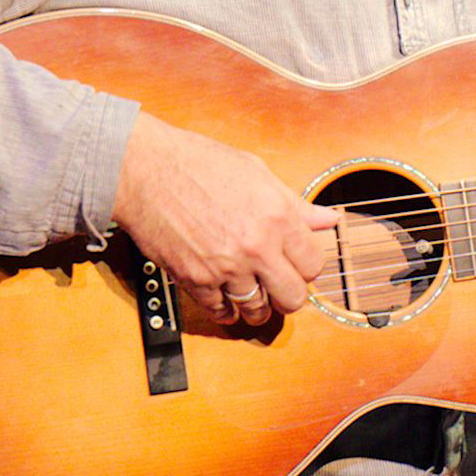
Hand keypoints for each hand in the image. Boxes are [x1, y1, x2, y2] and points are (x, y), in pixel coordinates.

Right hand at [111, 109, 338, 325]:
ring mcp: (224, 267)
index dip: (309, 265)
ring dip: (259, 306)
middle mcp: (255, 246)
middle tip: (282, 285)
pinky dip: (227, 310)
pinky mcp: (194, 280)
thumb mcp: (259, 174)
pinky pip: (220, 311)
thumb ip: (296, 205)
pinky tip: (227, 299)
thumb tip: (329, 220)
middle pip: (293, 297)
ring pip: (257, 310)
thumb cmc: (200, 163)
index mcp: (277, 217)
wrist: (146, 169)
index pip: (314, 264)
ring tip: (255, 294)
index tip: (300, 263)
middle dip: (291, 294)